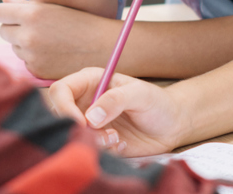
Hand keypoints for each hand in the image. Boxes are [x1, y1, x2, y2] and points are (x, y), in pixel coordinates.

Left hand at [0, 0, 118, 78]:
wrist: (103, 47)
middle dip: (14, 29)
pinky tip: (52, 53)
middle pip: (3, 31)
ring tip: (48, 40)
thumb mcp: (52, 8)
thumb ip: (23, 4)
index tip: (14, 15)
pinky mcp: (37, 71)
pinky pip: (25, 62)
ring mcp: (32, 56)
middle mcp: (28, 36)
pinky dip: (34, 58)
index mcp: (32, 15)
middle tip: (35, 27)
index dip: (6, 13)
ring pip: (14, 47)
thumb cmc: (78, 22)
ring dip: (24, 44)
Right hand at [46, 67, 190, 156]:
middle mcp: (84, 102)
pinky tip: (121, 143)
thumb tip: (90, 117)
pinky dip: (103, 150)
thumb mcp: (140, 94)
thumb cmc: (157, 102)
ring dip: (93, 141)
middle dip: (79, 129)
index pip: (61, 91)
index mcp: (90, 82)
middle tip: (105, 133)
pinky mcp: (97, 141)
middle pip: (60, 116)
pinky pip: (88, 149)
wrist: (172, 125)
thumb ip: (115, 100)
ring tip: (116, 137)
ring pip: (73, 135)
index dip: (64, 107)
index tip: (81, 123)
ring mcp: (90, 123)